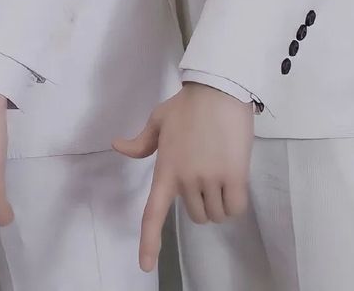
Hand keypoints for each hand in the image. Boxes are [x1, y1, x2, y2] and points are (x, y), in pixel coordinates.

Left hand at [114, 83, 253, 271]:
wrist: (218, 88)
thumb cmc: (188, 104)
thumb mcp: (159, 119)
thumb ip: (141, 141)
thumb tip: (117, 145)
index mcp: (165, 169)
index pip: (153, 213)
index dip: (149, 242)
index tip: (146, 266)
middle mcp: (186, 180)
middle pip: (195, 215)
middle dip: (202, 201)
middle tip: (206, 174)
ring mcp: (210, 179)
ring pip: (216, 214)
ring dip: (220, 202)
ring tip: (221, 172)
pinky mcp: (234, 176)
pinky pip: (235, 208)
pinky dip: (236, 202)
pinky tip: (235, 181)